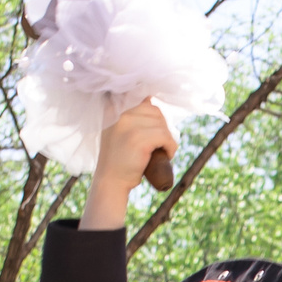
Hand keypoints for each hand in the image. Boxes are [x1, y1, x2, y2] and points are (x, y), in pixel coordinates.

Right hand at [80, 99, 178, 229]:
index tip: (154, 131)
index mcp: (113, 110)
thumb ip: (128, 116)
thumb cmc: (119, 159)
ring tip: (163, 151)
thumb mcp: (118, 131)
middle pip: (155, 111)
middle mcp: (119, 114)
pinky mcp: (139, 139)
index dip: (154, 115)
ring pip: (161, 125)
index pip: (143, 101)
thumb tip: (149, 98)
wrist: (111, 182)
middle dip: (163, 127)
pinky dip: (171, 147)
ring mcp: (128, 125)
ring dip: (168, 139)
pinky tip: (167, 155)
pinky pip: (165, 137)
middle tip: (160, 144)